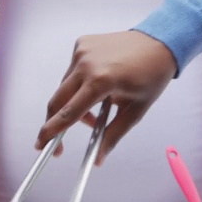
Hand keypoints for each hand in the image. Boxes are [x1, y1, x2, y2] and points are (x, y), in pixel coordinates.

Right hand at [37, 30, 177, 163]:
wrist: (159, 43)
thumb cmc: (152, 77)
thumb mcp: (136, 110)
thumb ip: (113, 135)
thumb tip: (97, 159)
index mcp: (101, 81)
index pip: (69, 112)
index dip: (52, 132)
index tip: (43, 145)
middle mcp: (86, 64)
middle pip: (58, 100)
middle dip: (55, 122)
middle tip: (57, 141)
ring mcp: (82, 51)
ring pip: (65, 86)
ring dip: (73, 103)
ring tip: (94, 113)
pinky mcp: (81, 44)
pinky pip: (73, 71)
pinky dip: (80, 83)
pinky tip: (98, 85)